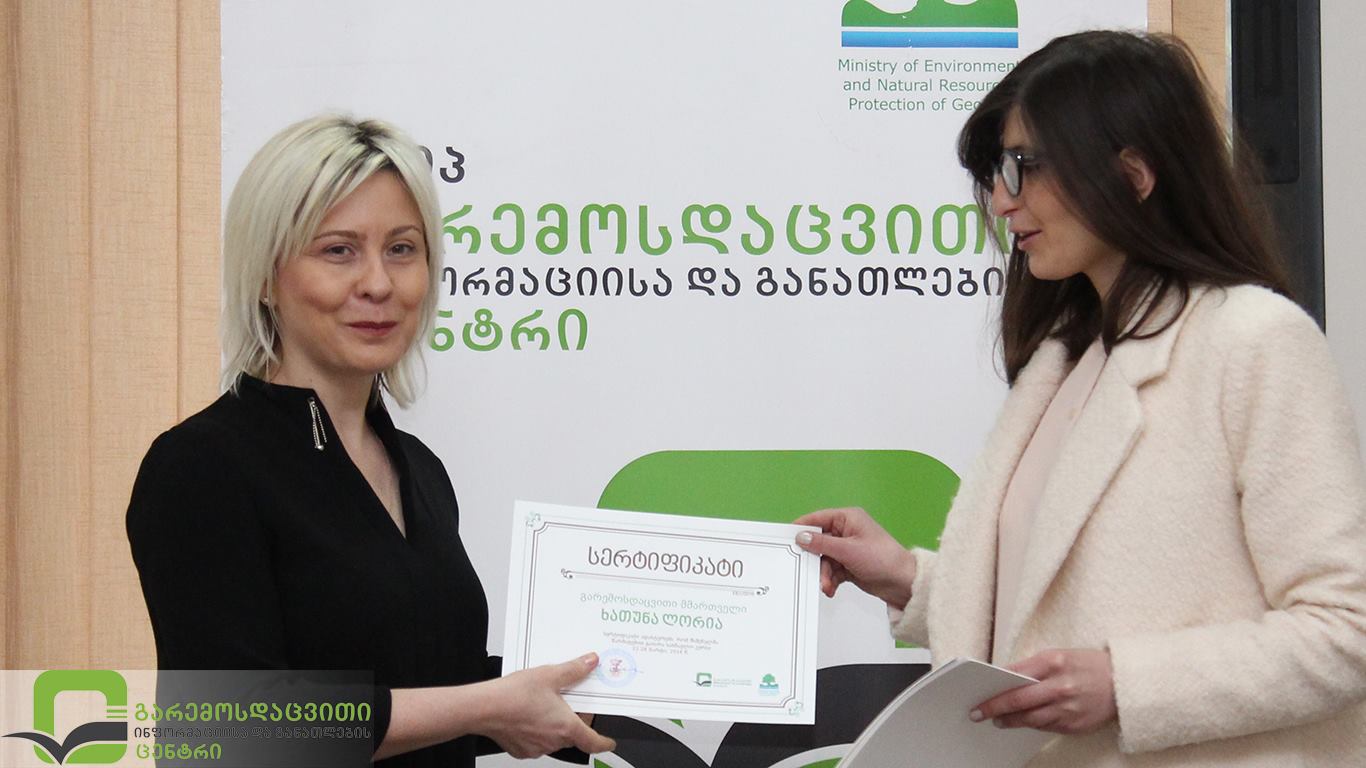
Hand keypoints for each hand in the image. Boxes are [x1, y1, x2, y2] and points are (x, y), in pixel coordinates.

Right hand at [482, 653, 615, 757]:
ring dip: (554, 724)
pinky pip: (536, 742)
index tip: (610, 742)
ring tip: (543, 704)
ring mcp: (537, 748)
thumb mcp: (550, 675)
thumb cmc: (513, 696)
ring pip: (554, 738)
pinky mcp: (521, 750)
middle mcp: (553, 742)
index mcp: (566, 727)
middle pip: (572, 735)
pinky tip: (529, 714)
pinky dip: (537, 730)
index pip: (593, 742)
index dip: (604, 743)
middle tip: (566, 701)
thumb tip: (590, 662)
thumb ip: (574, 670)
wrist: (484, 708)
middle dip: (572, 720)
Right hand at [793, 507, 916, 605]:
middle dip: (815, 560)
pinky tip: (831, 589)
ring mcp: (847, 549)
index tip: (787, 538)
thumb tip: (801, 537)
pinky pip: (831, 571)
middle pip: (819, 542)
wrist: (902, 583)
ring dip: (823, 574)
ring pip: (824, 560)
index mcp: (848, 519)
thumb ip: (822, 544)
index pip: (818, 519)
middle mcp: (846, 532)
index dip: (803, 527)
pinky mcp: (849, 565)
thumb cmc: (883, 559)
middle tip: (808, 570)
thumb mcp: (848, 551)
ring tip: (826, 585)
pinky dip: (830, 580)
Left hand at [971, 649, 1116, 734]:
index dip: (994, 686)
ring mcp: (1067, 708)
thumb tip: (1006, 679)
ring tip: (999, 720)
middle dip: (994, 708)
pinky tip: (1023, 722)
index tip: (979, 692)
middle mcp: (1059, 685)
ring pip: (1029, 718)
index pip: (1014, 675)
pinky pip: (1045, 727)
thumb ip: (1033, 666)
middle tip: (978, 713)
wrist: (1124, 683)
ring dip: (1010, 721)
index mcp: (1053, 662)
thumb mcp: (1060, 655)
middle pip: (1018, 700)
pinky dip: (1032, 724)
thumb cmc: (1088, 666)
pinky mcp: (1074, 725)